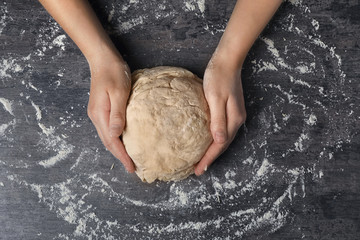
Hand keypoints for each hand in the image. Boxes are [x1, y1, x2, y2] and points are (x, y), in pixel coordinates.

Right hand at [87, 56, 134, 172]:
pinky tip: (123, 141)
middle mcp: (96, 117)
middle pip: (108, 143)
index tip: (132, 168)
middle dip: (119, 156)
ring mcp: (97, 113)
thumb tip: (116, 135)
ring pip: (107, 137)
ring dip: (117, 149)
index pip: (112, 141)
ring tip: (128, 158)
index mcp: (100, 114)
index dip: (122, 156)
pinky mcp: (100, 109)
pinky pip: (108, 129)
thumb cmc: (114, 73)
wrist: (103, 60)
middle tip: (132, 168)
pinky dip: (115, 139)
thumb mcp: (119, 92)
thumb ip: (118, 114)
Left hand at [194, 50, 245, 175]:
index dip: (209, 158)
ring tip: (202, 160)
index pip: (220, 145)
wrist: (227, 62)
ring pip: (224, 139)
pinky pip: (223, 131)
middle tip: (198, 169)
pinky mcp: (232, 110)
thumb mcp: (216, 98)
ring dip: (214, 151)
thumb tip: (219, 141)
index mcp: (233, 119)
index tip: (198, 169)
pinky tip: (208, 142)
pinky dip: (216, 140)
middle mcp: (236, 120)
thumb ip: (218, 120)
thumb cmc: (218, 77)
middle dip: (211, 158)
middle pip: (223, 145)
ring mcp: (235, 116)